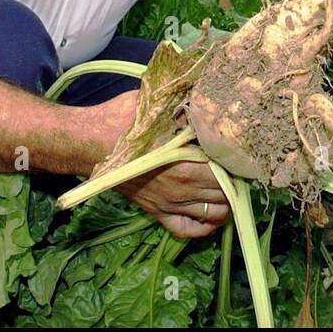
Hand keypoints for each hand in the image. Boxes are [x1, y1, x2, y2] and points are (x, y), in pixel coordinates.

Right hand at [72, 90, 228, 237]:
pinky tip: (210, 215)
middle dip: (237, 181)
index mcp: (186, 164)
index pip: (229, 170)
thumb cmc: (122, 119)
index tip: (243, 151)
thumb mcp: (158, 106)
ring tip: (228, 187)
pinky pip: (187, 230)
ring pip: (212, 214)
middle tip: (238, 166)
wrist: (88, 141)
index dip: (241, 162)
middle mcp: (182, 189)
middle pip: (226, 193)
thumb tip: (212, 101)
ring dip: (225, 203)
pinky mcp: (156, 212)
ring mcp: (169, 204)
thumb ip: (187, 107)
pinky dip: (204, 227)